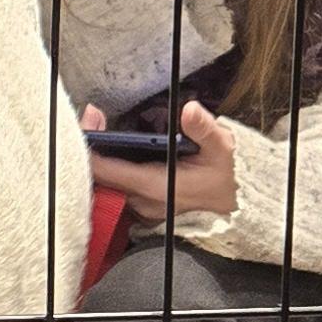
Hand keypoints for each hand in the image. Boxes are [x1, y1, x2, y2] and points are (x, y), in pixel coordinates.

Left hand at [81, 102, 238, 224]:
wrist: (230, 211)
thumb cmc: (223, 180)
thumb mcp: (221, 150)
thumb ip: (204, 129)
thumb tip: (190, 110)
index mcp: (153, 185)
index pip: (106, 170)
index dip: (92, 147)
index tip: (92, 122)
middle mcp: (139, 200)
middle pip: (100, 175)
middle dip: (93, 146)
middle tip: (93, 117)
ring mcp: (137, 206)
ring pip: (105, 182)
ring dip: (100, 157)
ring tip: (98, 127)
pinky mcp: (138, 207)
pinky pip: (114, 187)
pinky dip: (109, 168)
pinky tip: (111, 148)